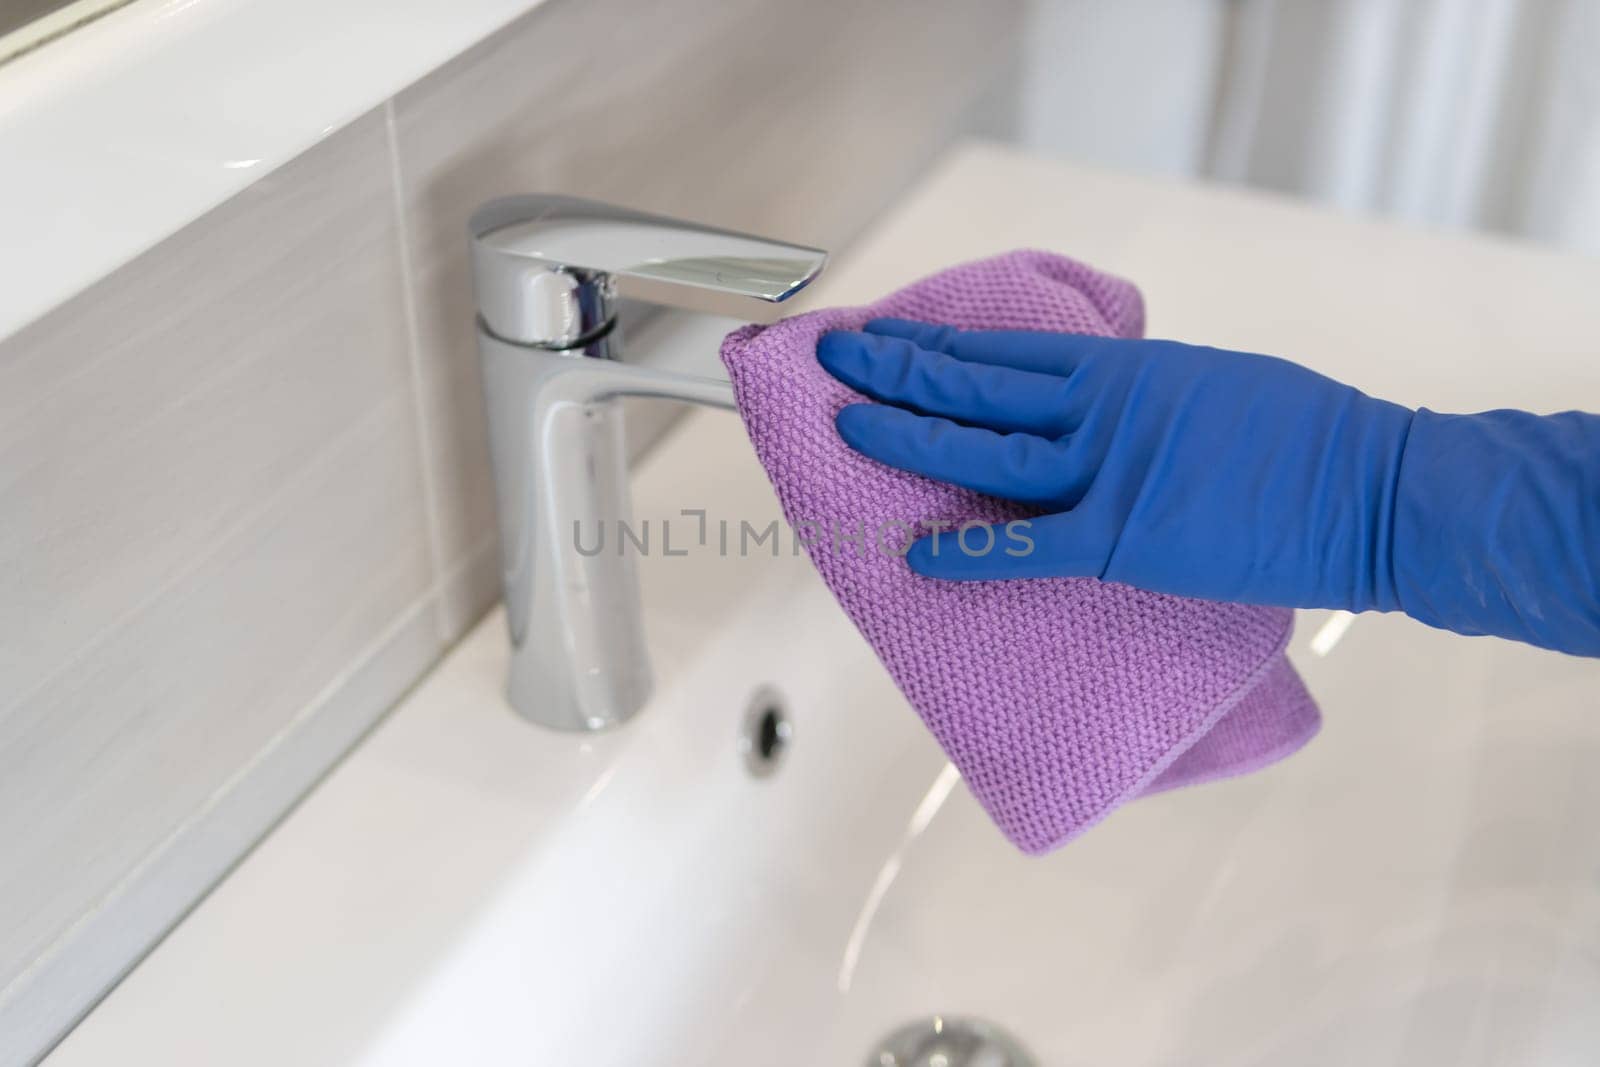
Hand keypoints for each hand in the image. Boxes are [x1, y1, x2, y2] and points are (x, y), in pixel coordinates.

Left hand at [816, 318, 1413, 612]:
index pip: (1002, 350)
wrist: (1374, 489)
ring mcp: (1109, 471)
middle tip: (835, 359)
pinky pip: (1030, 545)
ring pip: (986, 449)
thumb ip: (1142, 393)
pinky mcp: (1127, 538)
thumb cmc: (1307, 437)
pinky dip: (969, 551)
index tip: (880, 335)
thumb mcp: (1211, 384)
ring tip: (850, 427)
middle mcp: (1102, 408)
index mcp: (1124, 367)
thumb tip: (1100, 402)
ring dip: (912, 436)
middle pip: (976, 384)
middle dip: (898, 369)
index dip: (932, 343)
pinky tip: (916, 552)